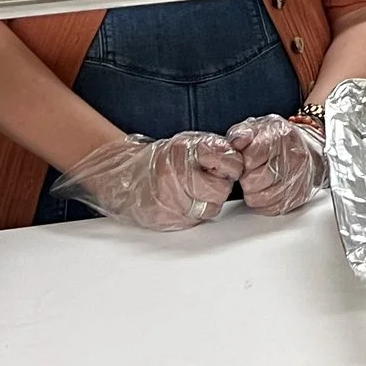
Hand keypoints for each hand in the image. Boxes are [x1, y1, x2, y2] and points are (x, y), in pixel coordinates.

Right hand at [51, 131, 240, 230]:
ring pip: (210, 208)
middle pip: (221, 189)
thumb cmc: (160, 161)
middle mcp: (176, 173)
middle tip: (207, 181)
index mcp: (184, 150)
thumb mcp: (186, 144)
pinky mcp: (165, 218)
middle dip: (219, 187)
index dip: (231, 167)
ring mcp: (169, 197)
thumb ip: (214, 151)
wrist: (124, 177)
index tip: (227, 167)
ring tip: (192, 192)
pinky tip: (182, 203)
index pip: (228, 161)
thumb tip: (241, 161)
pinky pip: (194, 221)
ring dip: (207, 203)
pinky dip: (193, 214)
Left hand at [227, 115, 327, 214]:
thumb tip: (236, 142)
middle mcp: (294, 157)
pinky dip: (264, 204)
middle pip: (257, 179)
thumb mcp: (257, 128)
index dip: (242, 163)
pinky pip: (274, 208)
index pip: (252, 157)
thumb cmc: (277, 139)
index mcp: (281, 136)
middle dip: (245, 180)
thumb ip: (242, 133)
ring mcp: (300, 177)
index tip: (243, 162)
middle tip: (247, 175)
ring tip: (254, 184)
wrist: (305, 147)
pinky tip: (263, 192)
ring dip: (252, 194)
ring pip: (265, 197)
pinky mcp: (301, 195)